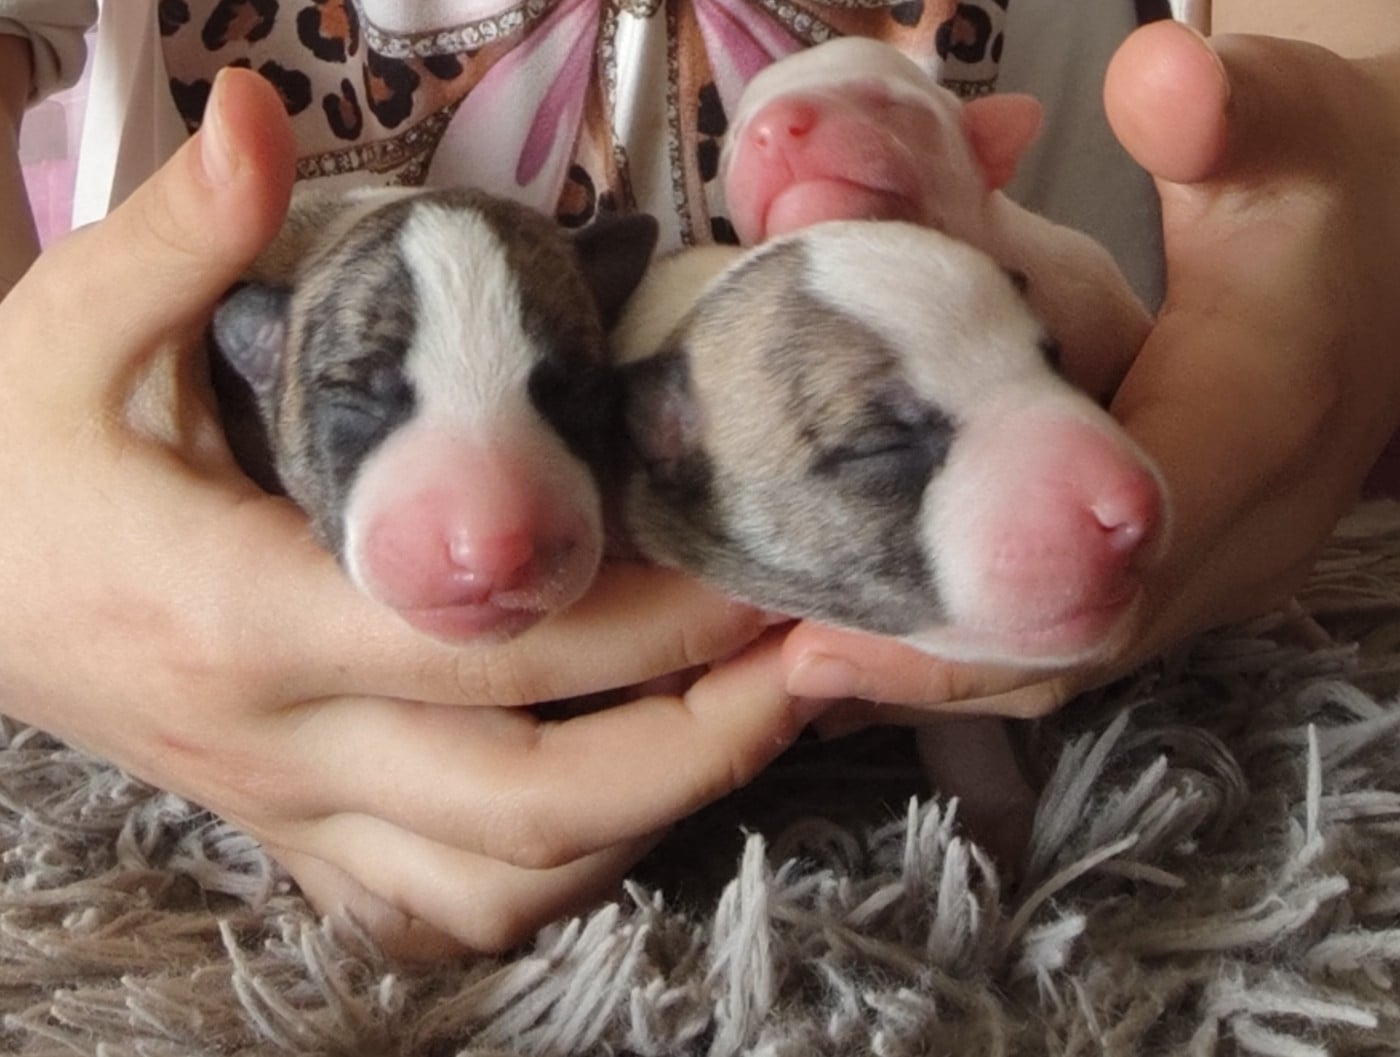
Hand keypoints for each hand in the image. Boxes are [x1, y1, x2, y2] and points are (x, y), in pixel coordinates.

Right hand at [0, 68, 810, 957]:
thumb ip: (173, 235)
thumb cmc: (13, 469)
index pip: (491, 647)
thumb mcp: (65, 339)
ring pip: (507, 882)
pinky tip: (622, 802)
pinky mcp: (303, 838)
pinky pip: (447, 910)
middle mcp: (288, 742)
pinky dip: (557, 876)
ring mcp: (298, 810)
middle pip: (535, 799)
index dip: (650, 622)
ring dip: (652, 817)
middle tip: (809, 657)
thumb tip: (256, 115)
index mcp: (244, 616)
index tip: (759, 569)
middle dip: (703, 742)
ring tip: (750, 717)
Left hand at [779, 23, 1399, 722]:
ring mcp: (1212, 566)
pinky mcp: (1181, 568)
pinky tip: (873, 632)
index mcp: (1257, 434)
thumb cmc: (1324, 189)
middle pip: (1070, 648)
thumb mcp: (1288, 125)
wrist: (1389, 256)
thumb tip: (1157, 80)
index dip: (967, 624)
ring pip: (1066, 660)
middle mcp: (1239, 535)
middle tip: (779, 662)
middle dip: (922, 668)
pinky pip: (1070, 637)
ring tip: (799, 660)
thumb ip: (1226, 108)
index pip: (1108, 574)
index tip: (830, 636)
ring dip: (936, 670)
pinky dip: (972, 646)